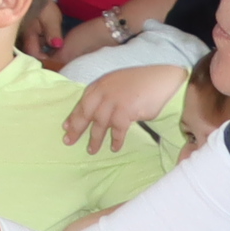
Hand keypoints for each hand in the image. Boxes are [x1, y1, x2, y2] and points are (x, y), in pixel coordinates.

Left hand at [65, 61, 188, 154]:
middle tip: (68, 142)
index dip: (73, 116)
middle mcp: (104, 92)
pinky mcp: (126, 111)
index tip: (65, 127)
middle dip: (76, 129)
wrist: (163, 79)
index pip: (82, 102)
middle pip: (86, 113)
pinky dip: (116, 140)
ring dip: (95, 139)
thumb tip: (96, 112)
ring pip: (100, 124)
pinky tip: (114, 148)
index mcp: (100, 84)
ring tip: (91, 151)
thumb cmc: (142, 82)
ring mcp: (114, 101)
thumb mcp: (117, 83)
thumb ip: (105, 94)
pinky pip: (118, 130)